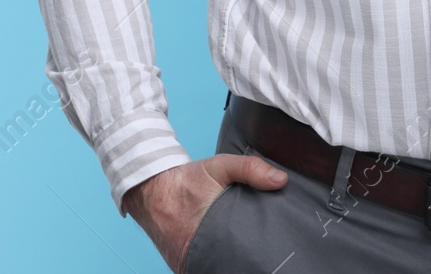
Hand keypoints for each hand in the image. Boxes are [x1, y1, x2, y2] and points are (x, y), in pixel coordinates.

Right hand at [122, 153, 288, 272]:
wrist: (150, 189)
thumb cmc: (187, 179)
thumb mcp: (219, 166)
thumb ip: (250, 169)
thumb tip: (281, 180)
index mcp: (208, 232)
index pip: (240, 253)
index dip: (254, 251)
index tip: (269, 247)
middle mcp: (194, 254)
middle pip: (230, 264)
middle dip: (244, 258)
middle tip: (260, 249)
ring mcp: (186, 263)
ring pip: (216, 269)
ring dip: (229, 263)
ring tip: (245, 253)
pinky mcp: (182, 266)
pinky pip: (202, 269)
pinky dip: (215, 265)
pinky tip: (227, 257)